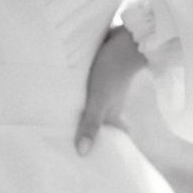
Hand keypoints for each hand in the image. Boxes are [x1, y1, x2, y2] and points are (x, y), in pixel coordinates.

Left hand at [75, 26, 145, 155]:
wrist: (127, 36)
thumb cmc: (113, 71)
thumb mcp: (99, 100)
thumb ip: (90, 124)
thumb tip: (82, 153)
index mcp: (113, 112)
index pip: (114, 134)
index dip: (109, 144)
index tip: (98, 156)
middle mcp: (111, 101)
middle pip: (102, 119)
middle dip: (92, 129)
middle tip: (75, 140)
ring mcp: (106, 86)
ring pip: (94, 102)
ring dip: (84, 110)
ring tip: (64, 120)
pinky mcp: (100, 71)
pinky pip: (89, 86)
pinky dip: (81, 92)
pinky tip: (68, 92)